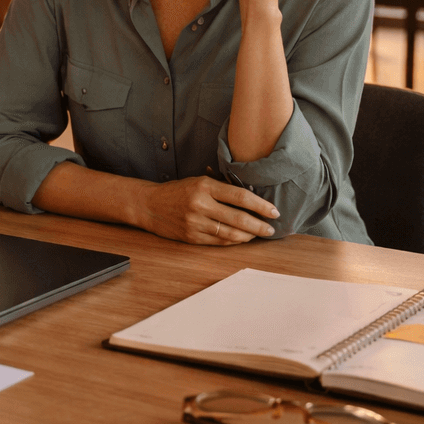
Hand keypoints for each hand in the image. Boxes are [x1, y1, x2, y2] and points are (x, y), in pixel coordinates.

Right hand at [133, 176, 279, 244]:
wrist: (149, 205)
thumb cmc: (178, 190)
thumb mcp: (199, 181)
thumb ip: (222, 188)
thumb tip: (252, 198)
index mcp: (205, 186)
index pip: (240, 196)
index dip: (260, 205)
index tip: (273, 211)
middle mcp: (200, 204)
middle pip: (239, 218)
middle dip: (259, 225)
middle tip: (271, 228)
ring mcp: (195, 223)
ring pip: (230, 233)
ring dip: (249, 235)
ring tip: (259, 234)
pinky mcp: (191, 237)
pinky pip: (219, 241)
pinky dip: (234, 241)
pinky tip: (242, 238)